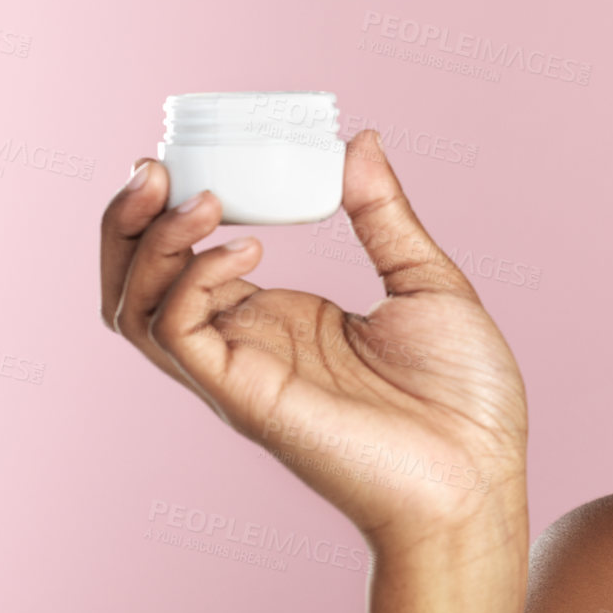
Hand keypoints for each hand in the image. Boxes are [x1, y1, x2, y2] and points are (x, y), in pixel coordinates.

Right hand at [100, 130, 528, 552]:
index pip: (190, 259)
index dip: (172, 210)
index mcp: (283, 318)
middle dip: (130, 222)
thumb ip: (383, 214)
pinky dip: (193, 281)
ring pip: (138, 310)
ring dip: (147, 245)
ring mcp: (241, 372)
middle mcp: (248, 344)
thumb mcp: (427, 279)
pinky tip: (244, 248)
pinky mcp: (248, 397)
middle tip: (155, 167)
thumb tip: (358, 141)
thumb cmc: (464, 393)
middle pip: (139, 284)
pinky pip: (182, 334)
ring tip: (196, 197)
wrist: (482, 470)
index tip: (191, 156)